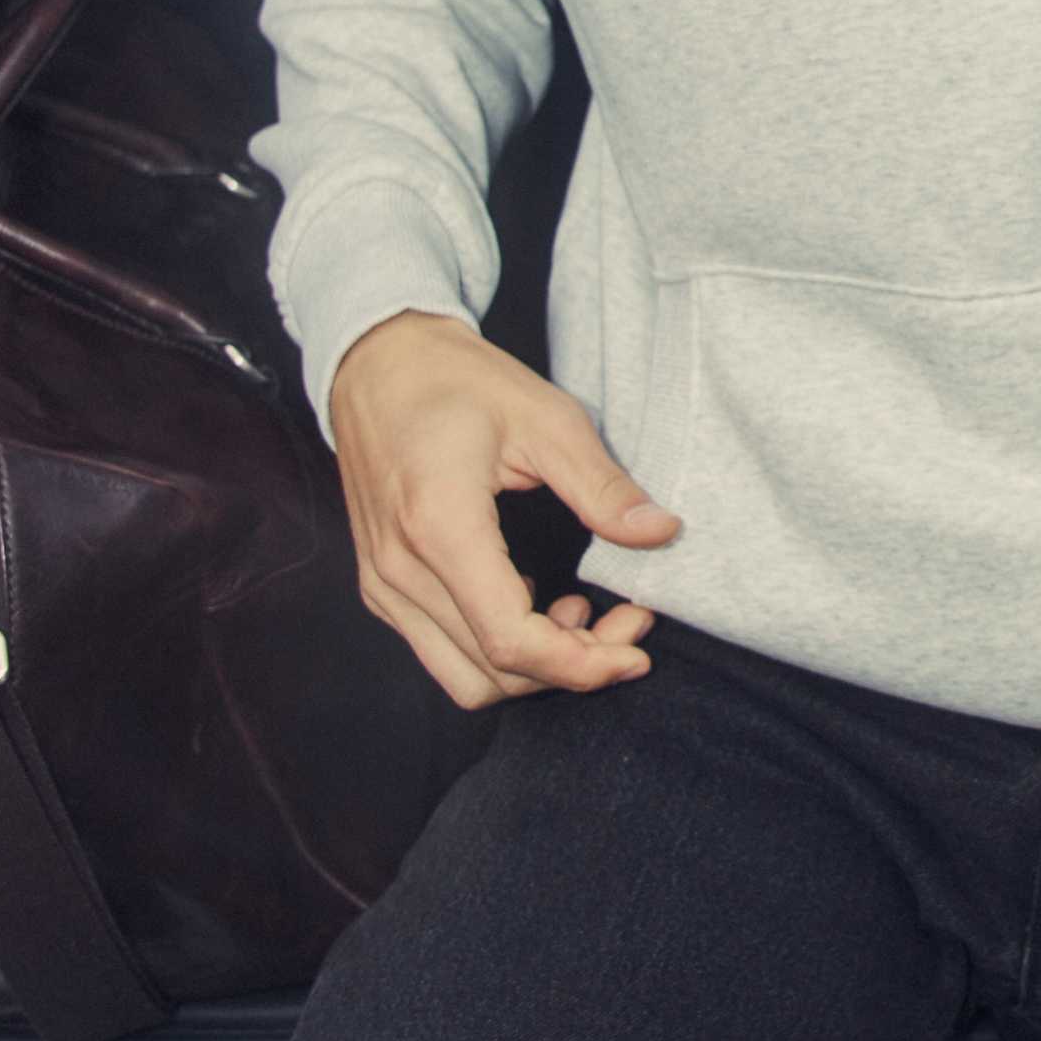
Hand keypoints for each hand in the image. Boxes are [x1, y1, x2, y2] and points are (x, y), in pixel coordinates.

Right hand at [329, 310, 680, 712]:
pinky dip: (498, 652)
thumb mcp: (546, 418)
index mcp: (439, 525)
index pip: (510, 640)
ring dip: (535, 668)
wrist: (378, 362)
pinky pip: (442, 652)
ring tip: (584, 615)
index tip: (636, 652)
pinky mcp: (381, 586)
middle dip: (574, 665)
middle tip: (628, 621)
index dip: (582, 664)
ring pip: (466, 679)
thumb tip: (662, 532)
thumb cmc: (458, 381)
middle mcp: (399, 568)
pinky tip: (539, 602)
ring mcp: (382, 584)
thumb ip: (602, 486)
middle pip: (494, 671)